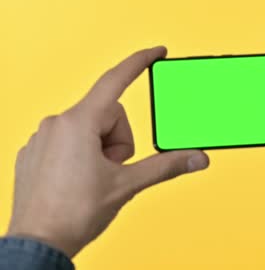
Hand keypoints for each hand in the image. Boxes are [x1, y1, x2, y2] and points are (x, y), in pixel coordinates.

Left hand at [7, 47, 209, 257]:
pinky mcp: (34, 152)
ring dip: (101, 150)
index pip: (116, 81)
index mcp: (79, 123)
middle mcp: (57, 123)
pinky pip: (69, 141)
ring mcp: (42, 137)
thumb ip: (166, 165)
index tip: (156, 51)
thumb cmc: (74, 214)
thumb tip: (198, 158)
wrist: (38, 244)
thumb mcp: (127, 185)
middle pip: (108, 116)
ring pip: (89, 129)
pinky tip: (76, 181)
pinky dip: (81, 156)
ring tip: (92, 179)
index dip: (140, 63)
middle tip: (112, 171)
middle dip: (119, 141)